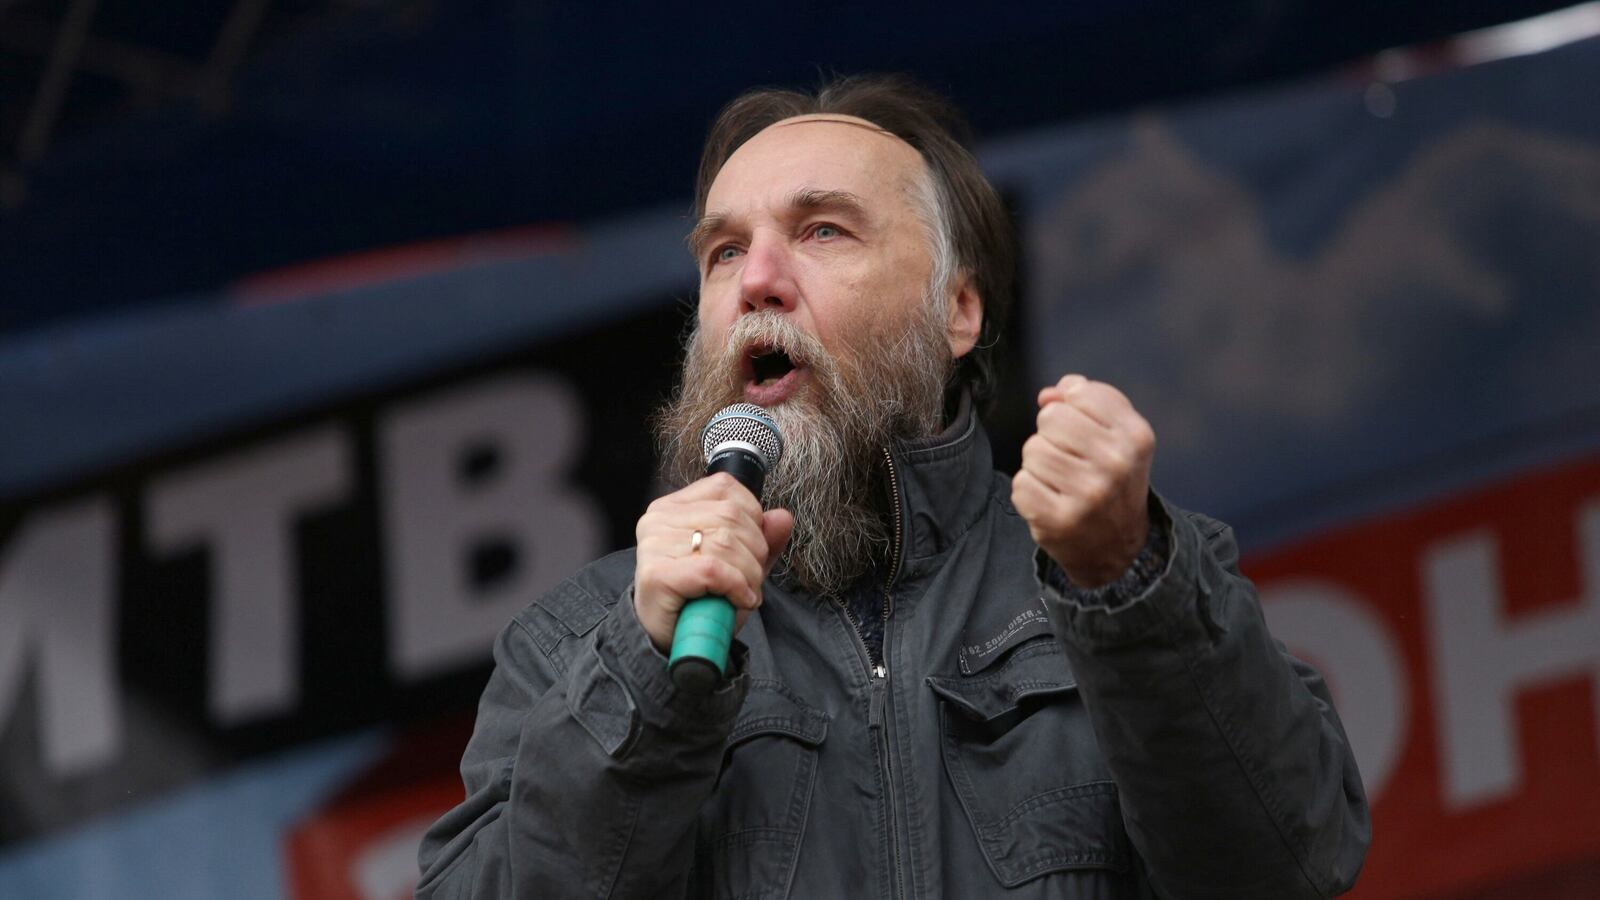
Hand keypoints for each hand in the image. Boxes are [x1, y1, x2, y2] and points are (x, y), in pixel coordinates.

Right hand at [633, 473, 793, 652]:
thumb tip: (782, 517)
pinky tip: (738, 600)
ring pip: (726, 543)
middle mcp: (660, 519)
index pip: (725, 488)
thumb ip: (763, 539)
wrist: (671, 642)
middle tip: (748, 580)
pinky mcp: (657, 574)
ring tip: (742, 593)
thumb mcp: (739, 565)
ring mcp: (655, 545)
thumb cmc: (701, 601)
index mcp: (675, 507)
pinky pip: (714, 570)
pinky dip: (736, 587)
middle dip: (755, 552)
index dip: (752, 517)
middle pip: (731, 516)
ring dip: (748, 575)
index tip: (750, 547)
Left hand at [1012, 374, 1154, 586]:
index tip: (1083, 431)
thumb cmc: (1112, 482)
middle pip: (1050, 417)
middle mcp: (1116, 463)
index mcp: (1135, 436)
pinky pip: (1021, 483)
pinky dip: (1030, 491)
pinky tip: (1051, 501)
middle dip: (1052, 435)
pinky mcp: (1059, 519)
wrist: (1116, 547)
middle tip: (1069, 460)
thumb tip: (1048, 395)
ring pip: (1032, 449)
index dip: (1072, 408)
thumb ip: (1087, 402)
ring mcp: (1088, 494)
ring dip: (1038, 464)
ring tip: (1060, 482)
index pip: (1079, 392)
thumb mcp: (1118, 436)